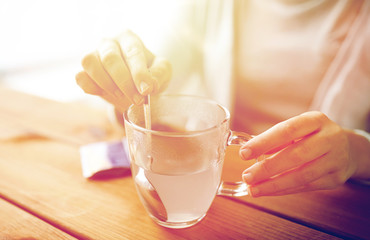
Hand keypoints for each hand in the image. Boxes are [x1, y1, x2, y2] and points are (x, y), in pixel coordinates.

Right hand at [75, 30, 171, 112]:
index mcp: (129, 39)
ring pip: (91, 64)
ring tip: (122, 96)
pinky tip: (104, 94)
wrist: (134, 85)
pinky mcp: (83, 71)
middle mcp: (108, 43)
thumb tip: (150, 84)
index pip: (132, 52)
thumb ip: (159, 75)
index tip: (145, 90)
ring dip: (107, 84)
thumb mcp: (162, 72)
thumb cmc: (149, 73)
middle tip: (137, 100)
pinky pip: (81, 77)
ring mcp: (93, 55)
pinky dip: (91, 87)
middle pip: (110, 59)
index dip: (138, 73)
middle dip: (124, 83)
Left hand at [239, 111, 359, 196]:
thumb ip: (276, 139)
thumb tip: (248, 151)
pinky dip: (283, 190)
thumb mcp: (298, 129)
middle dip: (268, 168)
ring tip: (253, 188)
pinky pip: (305, 187)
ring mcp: (335, 160)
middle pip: (296, 155)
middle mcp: (329, 138)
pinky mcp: (335, 179)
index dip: (264, 142)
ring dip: (274, 184)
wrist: (347, 149)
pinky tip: (268, 191)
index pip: (287, 130)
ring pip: (302, 175)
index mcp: (316, 120)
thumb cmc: (312, 136)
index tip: (244, 153)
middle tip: (247, 176)